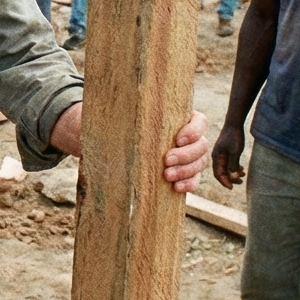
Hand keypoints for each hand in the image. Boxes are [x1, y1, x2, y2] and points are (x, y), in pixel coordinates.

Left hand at [48, 106, 208, 191]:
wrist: (106, 143)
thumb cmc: (110, 125)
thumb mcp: (112, 116)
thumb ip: (115, 114)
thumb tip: (97, 111)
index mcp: (175, 117)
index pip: (199, 120)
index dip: (193, 130)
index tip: (176, 138)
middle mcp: (184, 136)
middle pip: (201, 144)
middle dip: (187, 154)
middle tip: (165, 161)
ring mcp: (185, 156)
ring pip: (199, 163)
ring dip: (188, 171)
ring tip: (167, 177)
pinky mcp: (180, 174)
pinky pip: (194, 179)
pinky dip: (189, 184)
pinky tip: (176, 189)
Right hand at [211, 124, 246, 188]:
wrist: (234, 123)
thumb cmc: (234, 137)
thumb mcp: (235, 151)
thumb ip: (233, 164)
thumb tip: (233, 175)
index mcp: (216, 157)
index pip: (218, 174)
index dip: (224, 182)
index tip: (232, 188)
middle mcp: (217, 157)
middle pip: (222, 173)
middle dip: (231, 179)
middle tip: (241, 182)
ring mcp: (222, 155)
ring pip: (226, 169)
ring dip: (234, 173)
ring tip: (243, 174)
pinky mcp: (226, 152)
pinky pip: (229, 164)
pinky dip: (235, 168)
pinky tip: (242, 168)